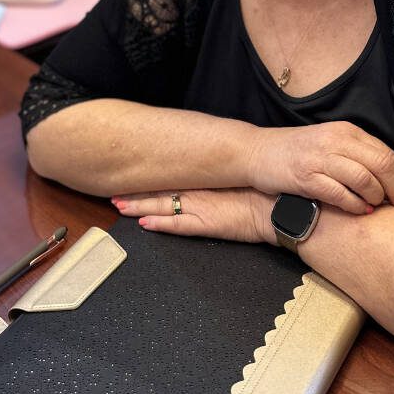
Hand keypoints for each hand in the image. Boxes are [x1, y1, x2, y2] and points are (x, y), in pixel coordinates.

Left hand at [112, 188, 274, 243]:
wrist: (278, 206)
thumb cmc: (264, 189)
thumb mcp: (238, 175)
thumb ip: (220, 175)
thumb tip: (208, 168)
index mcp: (206, 177)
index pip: (170, 176)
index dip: (149, 178)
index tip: (131, 173)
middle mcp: (198, 189)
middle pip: (160, 190)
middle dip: (136, 192)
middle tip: (114, 191)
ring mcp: (200, 207)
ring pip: (162, 206)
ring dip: (139, 206)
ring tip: (119, 205)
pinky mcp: (206, 224)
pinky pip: (177, 225)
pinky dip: (159, 225)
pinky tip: (142, 224)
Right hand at [246, 120, 393, 214]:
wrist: (257, 152)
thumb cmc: (296, 153)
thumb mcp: (329, 143)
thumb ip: (356, 155)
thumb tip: (390, 180)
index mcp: (345, 131)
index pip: (387, 154)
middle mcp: (335, 140)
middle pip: (382, 165)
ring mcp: (319, 157)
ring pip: (365, 179)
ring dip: (377, 199)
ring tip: (375, 208)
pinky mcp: (305, 176)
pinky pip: (341, 193)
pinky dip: (355, 205)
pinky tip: (358, 211)